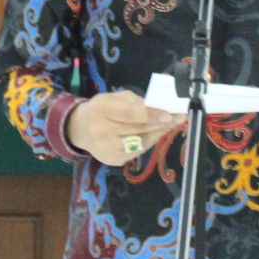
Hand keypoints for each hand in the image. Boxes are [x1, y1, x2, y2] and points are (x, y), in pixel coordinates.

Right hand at [67, 90, 184, 166]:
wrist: (80, 129)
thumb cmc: (101, 109)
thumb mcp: (114, 97)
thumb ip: (135, 101)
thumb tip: (159, 108)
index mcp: (101, 110)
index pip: (130, 114)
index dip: (151, 115)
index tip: (169, 115)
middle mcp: (101, 131)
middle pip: (137, 130)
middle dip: (161, 124)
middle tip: (179, 119)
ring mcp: (106, 149)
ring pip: (140, 143)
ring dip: (158, 134)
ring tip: (170, 126)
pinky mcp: (111, 160)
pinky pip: (137, 152)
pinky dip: (148, 143)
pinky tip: (155, 135)